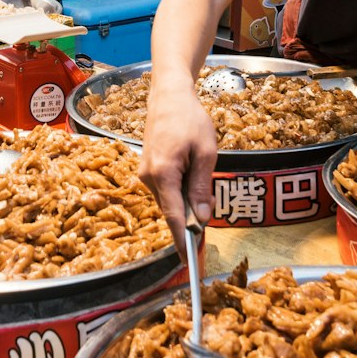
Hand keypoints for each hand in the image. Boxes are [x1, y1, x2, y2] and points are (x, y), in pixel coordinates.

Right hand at [137, 79, 219, 252]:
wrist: (168, 96)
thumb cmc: (190, 119)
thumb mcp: (205, 152)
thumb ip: (202, 186)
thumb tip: (202, 217)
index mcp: (163, 173)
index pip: (174, 216)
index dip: (182, 240)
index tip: (189, 261)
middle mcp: (148, 177)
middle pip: (172, 210)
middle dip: (191, 219)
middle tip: (211, 212)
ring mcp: (145, 174)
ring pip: (169, 201)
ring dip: (187, 202)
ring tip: (204, 182)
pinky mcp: (148, 170)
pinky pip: (166, 190)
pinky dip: (180, 192)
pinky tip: (193, 176)